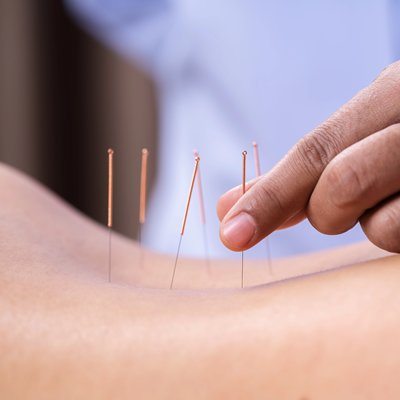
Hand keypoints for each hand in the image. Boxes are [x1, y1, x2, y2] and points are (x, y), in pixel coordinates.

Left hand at [217, 61, 399, 252]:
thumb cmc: (399, 146)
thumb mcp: (354, 143)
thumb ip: (291, 179)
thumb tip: (225, 208)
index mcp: (391, 93)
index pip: (314, 151)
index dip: (267, 197)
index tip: (231, 232)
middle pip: (342, 182)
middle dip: (327, 210)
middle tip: (339, 206)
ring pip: (381, 226)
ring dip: (371, 224)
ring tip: (391, 199)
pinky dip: (397, 230)